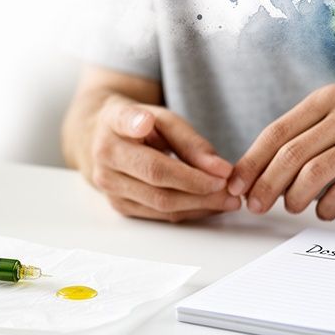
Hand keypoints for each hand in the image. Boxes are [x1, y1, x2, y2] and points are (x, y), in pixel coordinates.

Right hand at [85, 95, 240, 221]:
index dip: (135, 124)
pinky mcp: (118, 206)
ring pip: (159, 202)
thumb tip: (221, 171)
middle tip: (230, 187)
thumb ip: (192, 142)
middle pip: (155, 175)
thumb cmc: (141, 126)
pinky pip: (159, 215)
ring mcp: (108, 185)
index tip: (145, 122)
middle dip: (199, 185)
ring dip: (199, 204)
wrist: (104, 141)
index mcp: (113, 122)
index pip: (125, 123)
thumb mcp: (164, 119)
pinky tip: (209, 205)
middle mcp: (105, 155)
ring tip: (227, 200)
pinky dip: (189, 211)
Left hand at [228, 84, 334, 219]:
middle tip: (256, 206)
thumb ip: (303, 135)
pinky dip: (327, 206)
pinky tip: (323, 211)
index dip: (252, 162)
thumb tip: (257, 172)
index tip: (236, 185)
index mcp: (326, 100)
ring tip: (292, 207)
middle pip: (291, 154)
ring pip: (315, 172)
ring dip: (295, 197)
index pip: (276, 132)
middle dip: (266, 185)